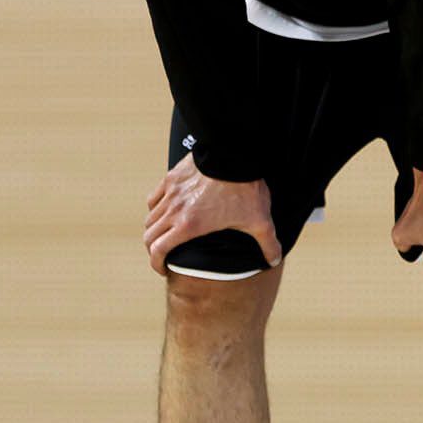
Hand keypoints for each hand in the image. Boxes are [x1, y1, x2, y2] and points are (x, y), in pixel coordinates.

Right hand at [143, 153, 282, 275]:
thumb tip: (273, 261)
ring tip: (165, 235)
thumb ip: (267, 243)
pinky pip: (154, 198)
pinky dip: (156, 208)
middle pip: (149, 236)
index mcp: (189, 226)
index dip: (156, 264)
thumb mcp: (260, 220)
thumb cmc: (245, 188)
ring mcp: (170, 192)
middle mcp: (173, 210)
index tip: (163, 269)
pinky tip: (166, 210)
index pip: (158, 250)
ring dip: (154, 230)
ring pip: (151, 217)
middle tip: (163, 256)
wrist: (234, 153)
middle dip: (153, 250)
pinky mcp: (172, 177)